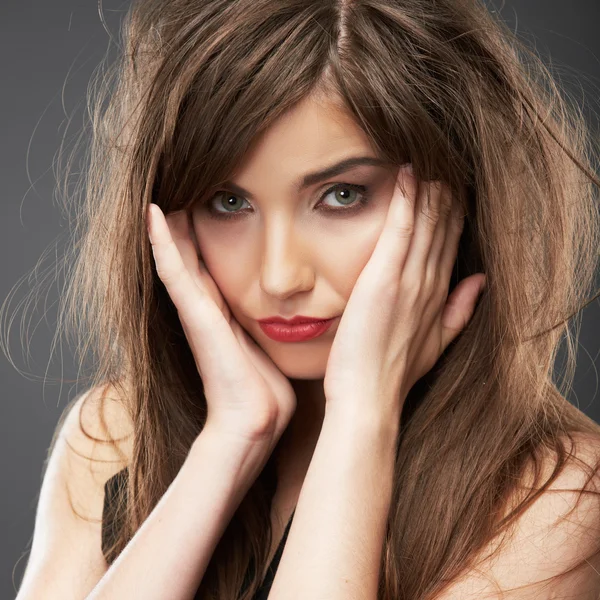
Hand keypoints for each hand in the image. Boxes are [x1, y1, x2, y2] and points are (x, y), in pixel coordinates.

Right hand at [146, 203, 295, 446]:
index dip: (210, 232)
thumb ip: (273, 328)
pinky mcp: (195, 315)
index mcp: (225, 311)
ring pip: (177, 254)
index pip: (213, 262)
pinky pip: (174, 271)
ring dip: (167, 222)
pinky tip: (153, 213)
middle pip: (192, 253)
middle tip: (180, 180)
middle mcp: (206, 307)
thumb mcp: (271, 347)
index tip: (212, 198)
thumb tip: (296, 314)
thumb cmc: (266, 390)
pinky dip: (162, 242)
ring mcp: (196, 310)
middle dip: (187, 220)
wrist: (254, 421)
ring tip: (158, 187)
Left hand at [323, 165, 485, 419]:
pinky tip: (408, 174)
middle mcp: (428, 284)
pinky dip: (406, 201)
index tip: (453, 187)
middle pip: (444, 228)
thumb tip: (479, 280)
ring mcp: (408, 281)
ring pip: (427, 224)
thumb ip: (460, 310)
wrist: (368, 398)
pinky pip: (400, 231)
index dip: (454, 213)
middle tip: (445, 160)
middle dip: (446, 193)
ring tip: (430, 157)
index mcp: (438, 297)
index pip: (450, 244)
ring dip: (430, 189)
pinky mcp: (384, 280)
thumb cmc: (393, 372)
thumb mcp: (436, 343)